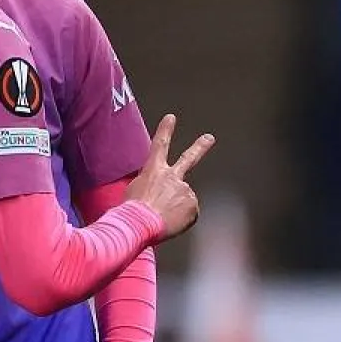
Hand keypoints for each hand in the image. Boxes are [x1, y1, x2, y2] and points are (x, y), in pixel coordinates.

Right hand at [125, 114, 214, 238]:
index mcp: (153, 171)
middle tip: (209, 138)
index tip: (171, 117)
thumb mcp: (133, 191)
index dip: (166, 130)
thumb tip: (155, 193)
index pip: (159, 145)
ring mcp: (185, 189)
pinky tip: (170, 223)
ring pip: (184, 201)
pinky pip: (189, 215)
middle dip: (200, 147)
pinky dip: (181, 221)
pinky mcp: (193, 204)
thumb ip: (148, 186)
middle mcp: (172, 177)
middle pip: (188, 158)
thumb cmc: (131, 210)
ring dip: (176, 209)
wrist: (139, 223)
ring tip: (162, 219)